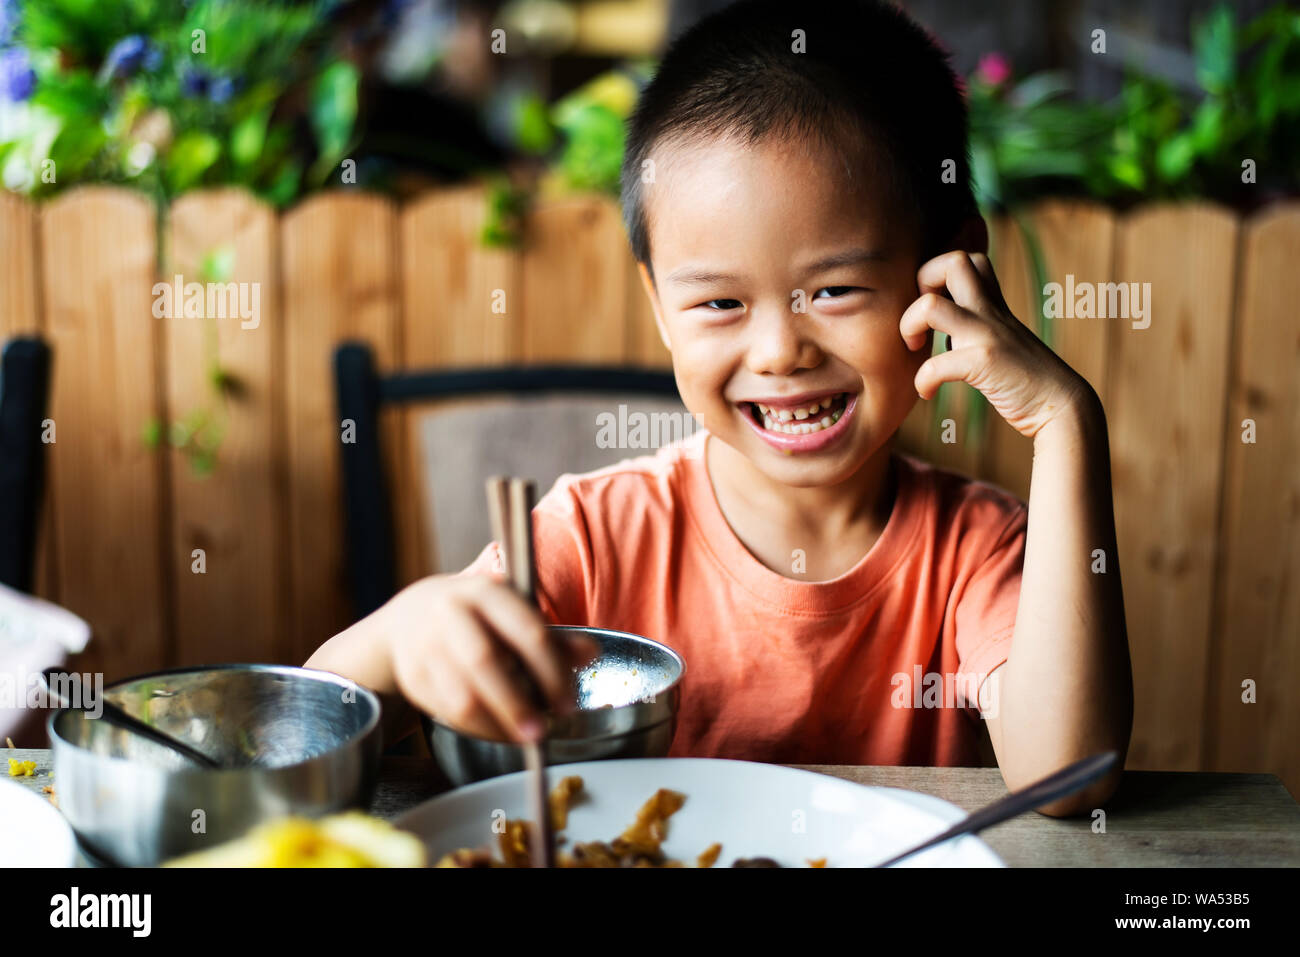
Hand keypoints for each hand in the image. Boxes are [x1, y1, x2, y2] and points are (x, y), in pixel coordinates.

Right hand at [381, 574, 598, 742]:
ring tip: (520, 737)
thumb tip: (592, 654)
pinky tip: (496, 731)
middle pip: (485, 662)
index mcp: (487, 591)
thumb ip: (552, 638)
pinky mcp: (413, 675)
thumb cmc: (478, 617)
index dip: (552, 671)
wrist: (411, 615)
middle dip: (517, 704)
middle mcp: (451, 612)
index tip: (568, 704)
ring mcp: (426, 644)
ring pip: (461, 695)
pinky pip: (447, 713)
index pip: (526, 632)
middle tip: (541, 733)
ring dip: (495, 724)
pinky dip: (476, 728)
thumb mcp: (513, 614)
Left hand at [899, 250, 1094, 438]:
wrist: (1060, 405)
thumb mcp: (998, 340)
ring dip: (908, 325)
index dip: (938, 273)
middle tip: (922, 317)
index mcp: (993, 304)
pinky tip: (927, 392)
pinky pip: (934, 365)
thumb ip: (974, 327)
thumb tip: (942, 331)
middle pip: (953, 261)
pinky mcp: (984, 362)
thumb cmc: (1024, 379)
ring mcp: (986, 334)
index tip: (932, 307)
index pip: (969, 258)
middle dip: (922, 280)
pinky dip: (922, 381)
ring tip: (915, 348)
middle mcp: (989, 311)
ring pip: (929, 305)